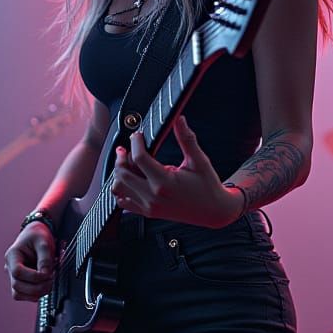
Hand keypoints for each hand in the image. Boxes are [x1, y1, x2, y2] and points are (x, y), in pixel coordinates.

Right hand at [4, 222, 55, 301]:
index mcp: (12, 255)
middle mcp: (10, 267)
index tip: (47, 274)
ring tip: (49, 284)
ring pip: (18, 294)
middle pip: (16, 286)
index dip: (33, 276)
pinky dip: (35, 295)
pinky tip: (44, 286)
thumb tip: (46, 274)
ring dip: (35, 293)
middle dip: (36, 287)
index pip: (17, 272)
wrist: (36, 235)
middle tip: (51, 280)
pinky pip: (23, 295)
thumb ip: (45, 258)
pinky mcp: (21, 282)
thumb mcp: (44, 242)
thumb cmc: (38, 236)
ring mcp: (14, 276)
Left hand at [111, 116, 241, 227]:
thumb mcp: (199, 161)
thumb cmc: (207, 187)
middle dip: (121, 158)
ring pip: (119, 189)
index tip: (138, 136)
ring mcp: (149, 206)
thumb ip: (187, 139)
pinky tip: (129, 180)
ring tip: (126, 164)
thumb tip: (179, 120)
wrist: (213, 211)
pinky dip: (121, 190)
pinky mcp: (148, 212)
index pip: (139, 158)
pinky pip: (123, 203)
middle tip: (126, 148)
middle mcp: (154, 196)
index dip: (135, 142)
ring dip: (119, 174)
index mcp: (165, 182)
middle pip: (123, 174)